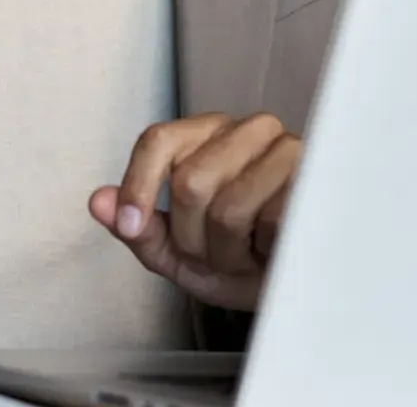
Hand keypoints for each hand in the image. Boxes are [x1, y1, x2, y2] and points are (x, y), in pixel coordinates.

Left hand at [89, 112, 300, 311]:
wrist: (297, 286)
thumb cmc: (240, 262)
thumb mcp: (178, 254)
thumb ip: (138, 228)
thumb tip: (98, 201)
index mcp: (207, 135)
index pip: (158, 140)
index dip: (138, 186)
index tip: (132, 226)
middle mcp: (246, 130)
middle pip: (190, 181)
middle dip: (192, 238)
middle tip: (213, 254)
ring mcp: (286, 149)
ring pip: (228, 207)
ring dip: (229, 252)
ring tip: (246, 254)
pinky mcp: (318, 178)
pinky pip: (271, 222)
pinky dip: (265, 251)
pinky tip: (275, 249)